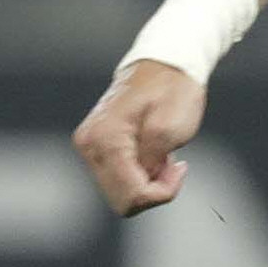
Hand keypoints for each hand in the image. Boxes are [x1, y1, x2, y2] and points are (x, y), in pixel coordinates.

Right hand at [73, 59, 206, 216]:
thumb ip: (153, 161)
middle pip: (122, 201)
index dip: (162, 192)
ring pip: (119, 194)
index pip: (132, 195)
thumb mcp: (171, 127)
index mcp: (105, 140)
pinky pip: (118, 180)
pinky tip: (153, 155)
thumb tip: (142, 181)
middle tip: (171, 164)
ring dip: (147, 183)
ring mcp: (89, 147)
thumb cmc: (172, 90)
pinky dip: (140, 176)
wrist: (164, 65)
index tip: (178, 167)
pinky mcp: (96, 148)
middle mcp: (89, 146)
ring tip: (163, 156)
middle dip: (153, 191)